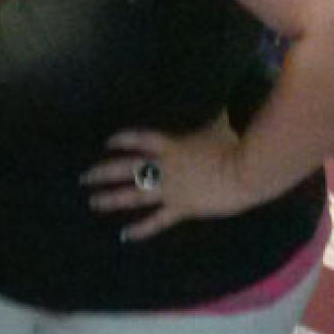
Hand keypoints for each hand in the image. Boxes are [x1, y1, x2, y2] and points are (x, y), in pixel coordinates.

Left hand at [80, 113, 253, 241]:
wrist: (249, 170)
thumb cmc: (238, 143)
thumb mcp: (220, 123)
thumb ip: (214, 113)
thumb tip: (221, 99)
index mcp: (172, 145)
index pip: (139, 139)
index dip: (123, 140)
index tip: (108, 142)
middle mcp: (164, 167)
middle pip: (125, 168)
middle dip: (103, 172)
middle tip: (84, 177)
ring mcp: (170, 189)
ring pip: (133, 195)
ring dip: (110, 199)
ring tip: (93, 202)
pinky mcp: (181, 209)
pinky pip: (156, 221)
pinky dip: (139, 229)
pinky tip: (123, 234)